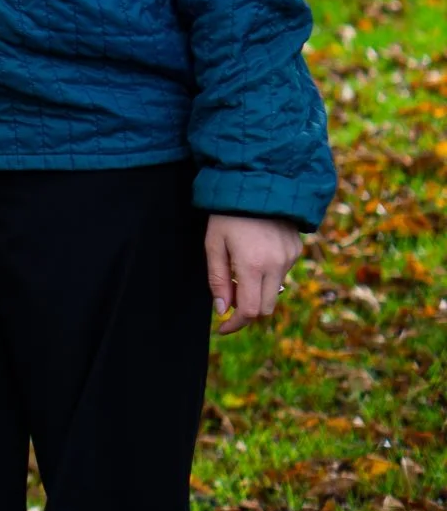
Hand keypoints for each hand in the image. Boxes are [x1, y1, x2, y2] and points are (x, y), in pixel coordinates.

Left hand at [206, 213, 302, 334]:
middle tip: (228, 302)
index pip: (249, 310)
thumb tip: (222, 310)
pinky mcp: (296, 250)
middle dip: (246, 311)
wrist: (258, 182)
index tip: (222, 328)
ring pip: (274, 291)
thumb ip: (218, 279)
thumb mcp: (213, 244)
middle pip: (265, 308)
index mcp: (252, 265)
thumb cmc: (227, 213)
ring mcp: (290, 258)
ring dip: (256, 291)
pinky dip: (267, 275)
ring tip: (238, 270)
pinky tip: (254, 255)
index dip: (235, 324)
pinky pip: (282, 273)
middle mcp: (277, 265)